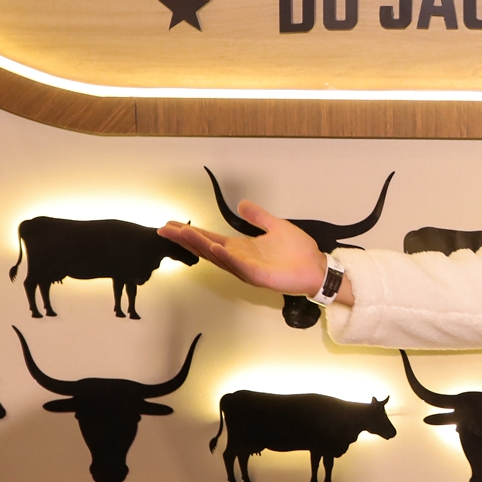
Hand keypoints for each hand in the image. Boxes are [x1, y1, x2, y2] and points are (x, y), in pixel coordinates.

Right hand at [159, 201, 325, 296]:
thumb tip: (242, 204)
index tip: (172, 225)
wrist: (316, 267)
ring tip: (184, 234)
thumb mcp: (275, 226)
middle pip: (206, 249)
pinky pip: (239, 266)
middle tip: (166, 229)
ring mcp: (247, 268)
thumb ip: (258, 217)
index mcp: (241, 248)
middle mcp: (239, 259)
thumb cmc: (298, 252)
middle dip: (186, 239)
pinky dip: (227, 257)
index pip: (210, 239)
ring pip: (218, 257)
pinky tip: (216, 247)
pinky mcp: (258, 276)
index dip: (191, 233)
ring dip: (201, 246)